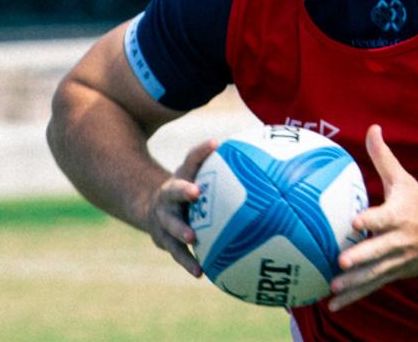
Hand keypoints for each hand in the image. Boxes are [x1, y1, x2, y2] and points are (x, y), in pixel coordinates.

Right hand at [146, 138, 218, 276]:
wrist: (153, 209)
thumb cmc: (190, 189)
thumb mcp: (200, 176)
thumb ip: (225, 170)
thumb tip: (264, 159)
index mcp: (182, 176)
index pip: (192, 159)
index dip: (202, 150)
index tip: (216, 143)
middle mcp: (169, 195)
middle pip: (173, 190)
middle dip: (183, 190)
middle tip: (195, 192)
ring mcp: (164, 218)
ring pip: (170, 224)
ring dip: (181, 230)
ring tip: (193, 238)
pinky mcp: (164, 239)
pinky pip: (176, 252)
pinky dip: (188, 262)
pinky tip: (201, 273)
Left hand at [328, 125, 417, 310]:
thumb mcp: (404, 179)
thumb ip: (383, 157)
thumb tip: (372, 127)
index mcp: (400, 215)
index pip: (384, 217)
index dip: (371, 220)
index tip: (356, 222)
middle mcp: (400, 240)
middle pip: (379, 250)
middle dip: (362, 257)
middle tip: (341, 260)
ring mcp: (398, 261)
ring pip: (375, 273)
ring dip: (355, 282)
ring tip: (334, 287)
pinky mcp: (395, 274)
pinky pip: (373, 286)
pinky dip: (355, 297)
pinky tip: (333, 305)